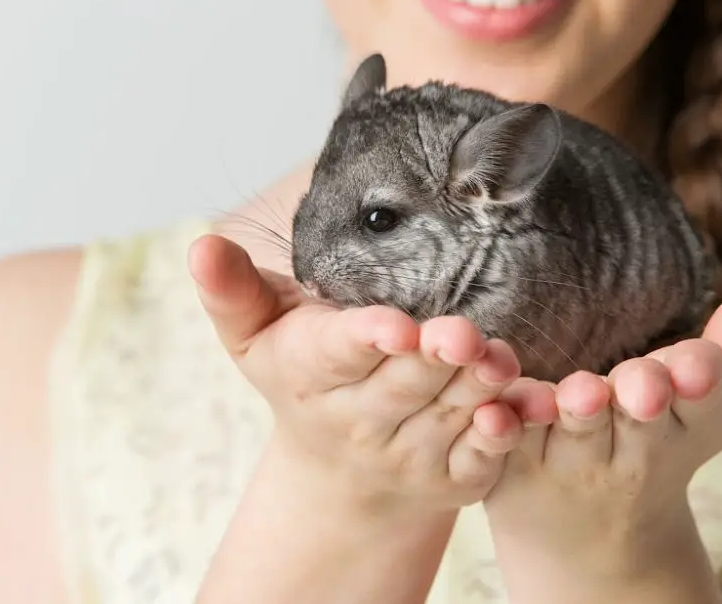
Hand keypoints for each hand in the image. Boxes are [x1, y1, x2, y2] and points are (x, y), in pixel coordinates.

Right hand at [187, 233, 558, 513]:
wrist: (341, 468)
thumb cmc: (302, 374)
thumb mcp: (257, 334)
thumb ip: (234, 291)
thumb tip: (200, 244)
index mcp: (313, 374)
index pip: (339, 354)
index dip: (367, 339)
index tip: (394, 326)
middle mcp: (359, 420)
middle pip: (403, 385)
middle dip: (434, 359)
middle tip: (462, 334)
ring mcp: (408, 454)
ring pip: (447, 417)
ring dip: (475, 391)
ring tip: (499, 360)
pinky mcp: (453, 476)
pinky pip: (481, 459)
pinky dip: (501, 438)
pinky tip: (520, 412)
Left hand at [483, 293, 721, 592]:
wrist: (591, 531)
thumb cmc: (659, 435)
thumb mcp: (710, 398)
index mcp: (685, 427)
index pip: (703, 402)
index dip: (699, 379)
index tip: (697, 362)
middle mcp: (632, 453)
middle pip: (641, 421)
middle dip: (644, 397)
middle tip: (642, 386)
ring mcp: (573, 462)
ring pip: (577, 434)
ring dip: (580, 413)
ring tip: (581, 394)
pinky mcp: (515, 466)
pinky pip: (510, 443)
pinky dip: (507, 425)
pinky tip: (503, 405)